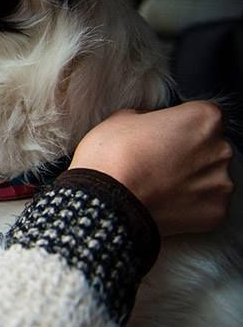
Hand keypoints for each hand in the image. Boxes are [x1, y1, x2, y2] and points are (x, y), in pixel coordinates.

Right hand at [71, 102, 234, 235]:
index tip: (167, 133)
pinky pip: (208, 203)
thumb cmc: (111, 157)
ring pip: (211, 176)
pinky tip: (166, 202)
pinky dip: (192, 204)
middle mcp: (220, 149)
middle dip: (190, 152)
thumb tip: (154, 124)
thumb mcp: (123, 118)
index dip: (182, 123)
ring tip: (160, 184)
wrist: (105, 202)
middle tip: (159, 160)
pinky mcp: (217, 211)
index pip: (204, 115)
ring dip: (192, 178)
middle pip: (212, 146)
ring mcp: (221, 183)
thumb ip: (151, 117)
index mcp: (203, 119)